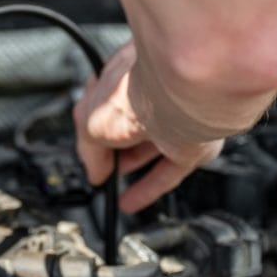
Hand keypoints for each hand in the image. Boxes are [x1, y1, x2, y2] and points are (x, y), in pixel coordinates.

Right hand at [73, 40, 223, 212]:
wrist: (176, 95)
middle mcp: (149, 96)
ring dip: (132, 169)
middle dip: (115, 149)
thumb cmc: (131, 91)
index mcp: (122, 76)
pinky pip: (168, 172)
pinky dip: (150, 188)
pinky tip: (133, 200)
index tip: (89, 150)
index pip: (104, 105)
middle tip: (101, 167)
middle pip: (129, 128)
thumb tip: (95, 172)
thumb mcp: (86, 122)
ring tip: (114, 187)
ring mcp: (171, 121)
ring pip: (151, 150)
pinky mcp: (190, 145)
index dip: (94, 128)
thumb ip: (88, 149)